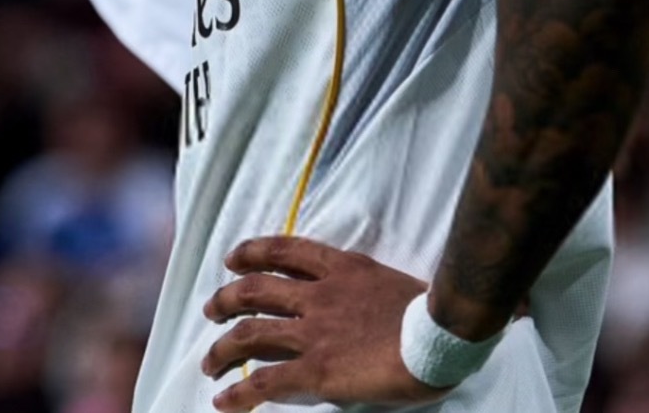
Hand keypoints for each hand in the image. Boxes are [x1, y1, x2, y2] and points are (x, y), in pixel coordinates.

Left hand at [201, 235, 450, 409]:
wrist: (440, 333)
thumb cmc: (428, 310)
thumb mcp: (385, 279)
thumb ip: (359, 284)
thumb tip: (349, 297)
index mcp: (340, 267)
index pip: (284, 250)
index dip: (252, 252)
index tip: (233, 258)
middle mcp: (319, 294)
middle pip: (257, 288)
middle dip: (228, 298)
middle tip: (212, 308)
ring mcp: (314, 331)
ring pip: (252, 332)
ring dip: (223, 347)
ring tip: (208, 361)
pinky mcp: (316, 370)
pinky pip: (266, 381)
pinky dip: (239, 393)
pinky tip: (223, 402)